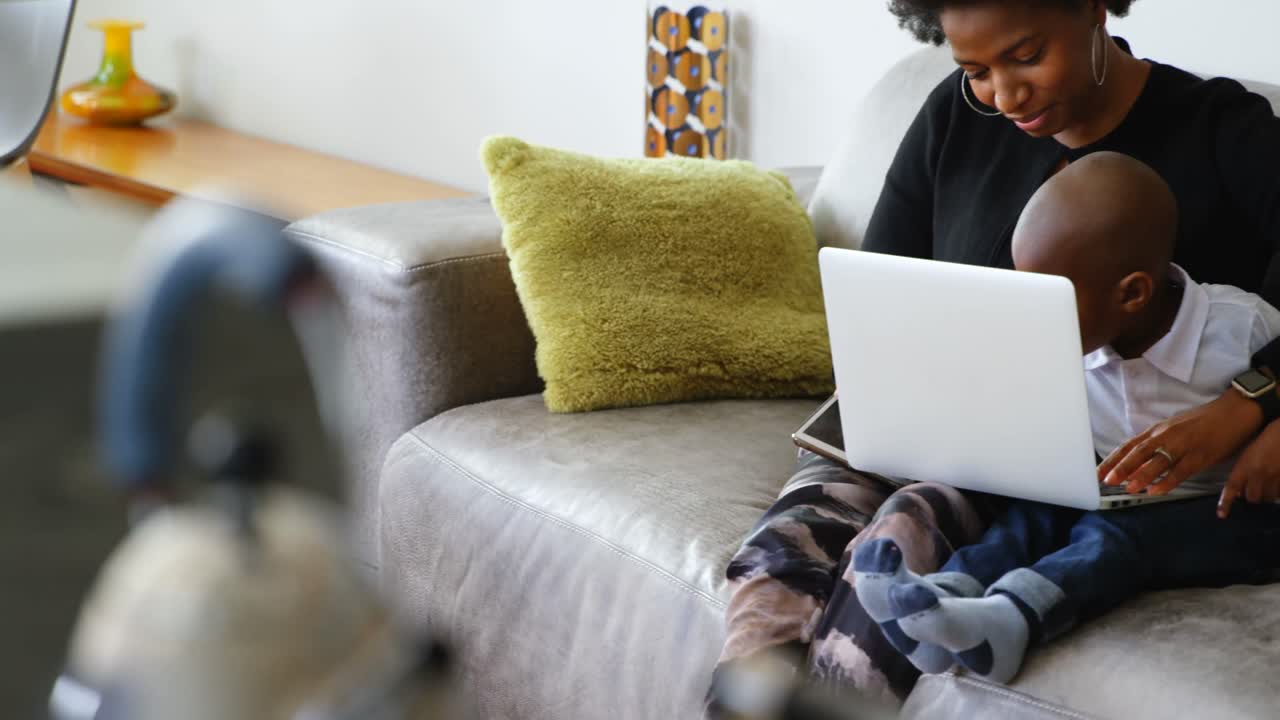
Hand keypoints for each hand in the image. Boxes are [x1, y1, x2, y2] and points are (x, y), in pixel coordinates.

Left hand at [1098, 388, 1262, 495]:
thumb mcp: (1173, 429)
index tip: (1098, 472)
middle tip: (1106, 481)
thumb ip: (1156, 443)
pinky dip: (1168, 481)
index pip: (1129, 446)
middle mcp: (1167, 436)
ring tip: (1128, 487)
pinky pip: (1181, 470)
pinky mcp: (1201, 455)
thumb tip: (1136, 461)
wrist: (1233, 412)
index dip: (1113, 459)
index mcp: (1158, 430)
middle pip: (1139, 452)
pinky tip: (1156, 490)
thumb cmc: (1202, 422)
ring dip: (1141, 474)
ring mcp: (1184, 445)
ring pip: (1158, 461)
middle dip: (1121, 467)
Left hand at [1218, 419, 1279, 517]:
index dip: (1226, 502)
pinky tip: (1277, 481)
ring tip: (1268, 483)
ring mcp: (1275, 477)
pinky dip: (1278, 491)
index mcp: (1244, 466)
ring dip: (1267, 495)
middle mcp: (1258, 473)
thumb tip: (1239, 491)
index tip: (1222, 515)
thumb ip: (1243, 471)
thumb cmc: (1267, 440)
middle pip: (1252, 498)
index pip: (1231, 487)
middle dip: (1252, 496)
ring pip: (1268, 498)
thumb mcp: (1249, 454)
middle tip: (1254, 489)